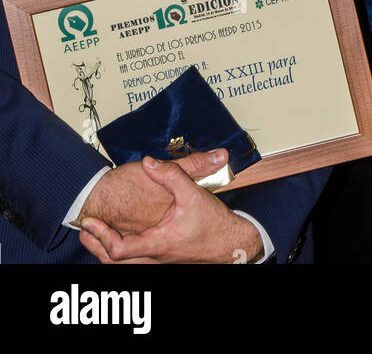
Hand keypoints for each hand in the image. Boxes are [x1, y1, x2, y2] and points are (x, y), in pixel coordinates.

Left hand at [78, 155, 263, 263]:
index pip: (118, 250)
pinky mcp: (162, 259)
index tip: (90, 221)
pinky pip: (133, 262)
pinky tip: (118, 238)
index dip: (100, 236)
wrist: (231, 244)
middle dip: (94, 245)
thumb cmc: (214, 225)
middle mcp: (154, 257)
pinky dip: (119, 252)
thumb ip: (170, 175)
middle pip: (112, 262)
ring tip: (94, 233)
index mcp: (158, 244)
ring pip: (122, 265)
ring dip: (104, 250)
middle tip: (84, 229)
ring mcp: (157, 261)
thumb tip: (149, 162)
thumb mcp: (193, 194)